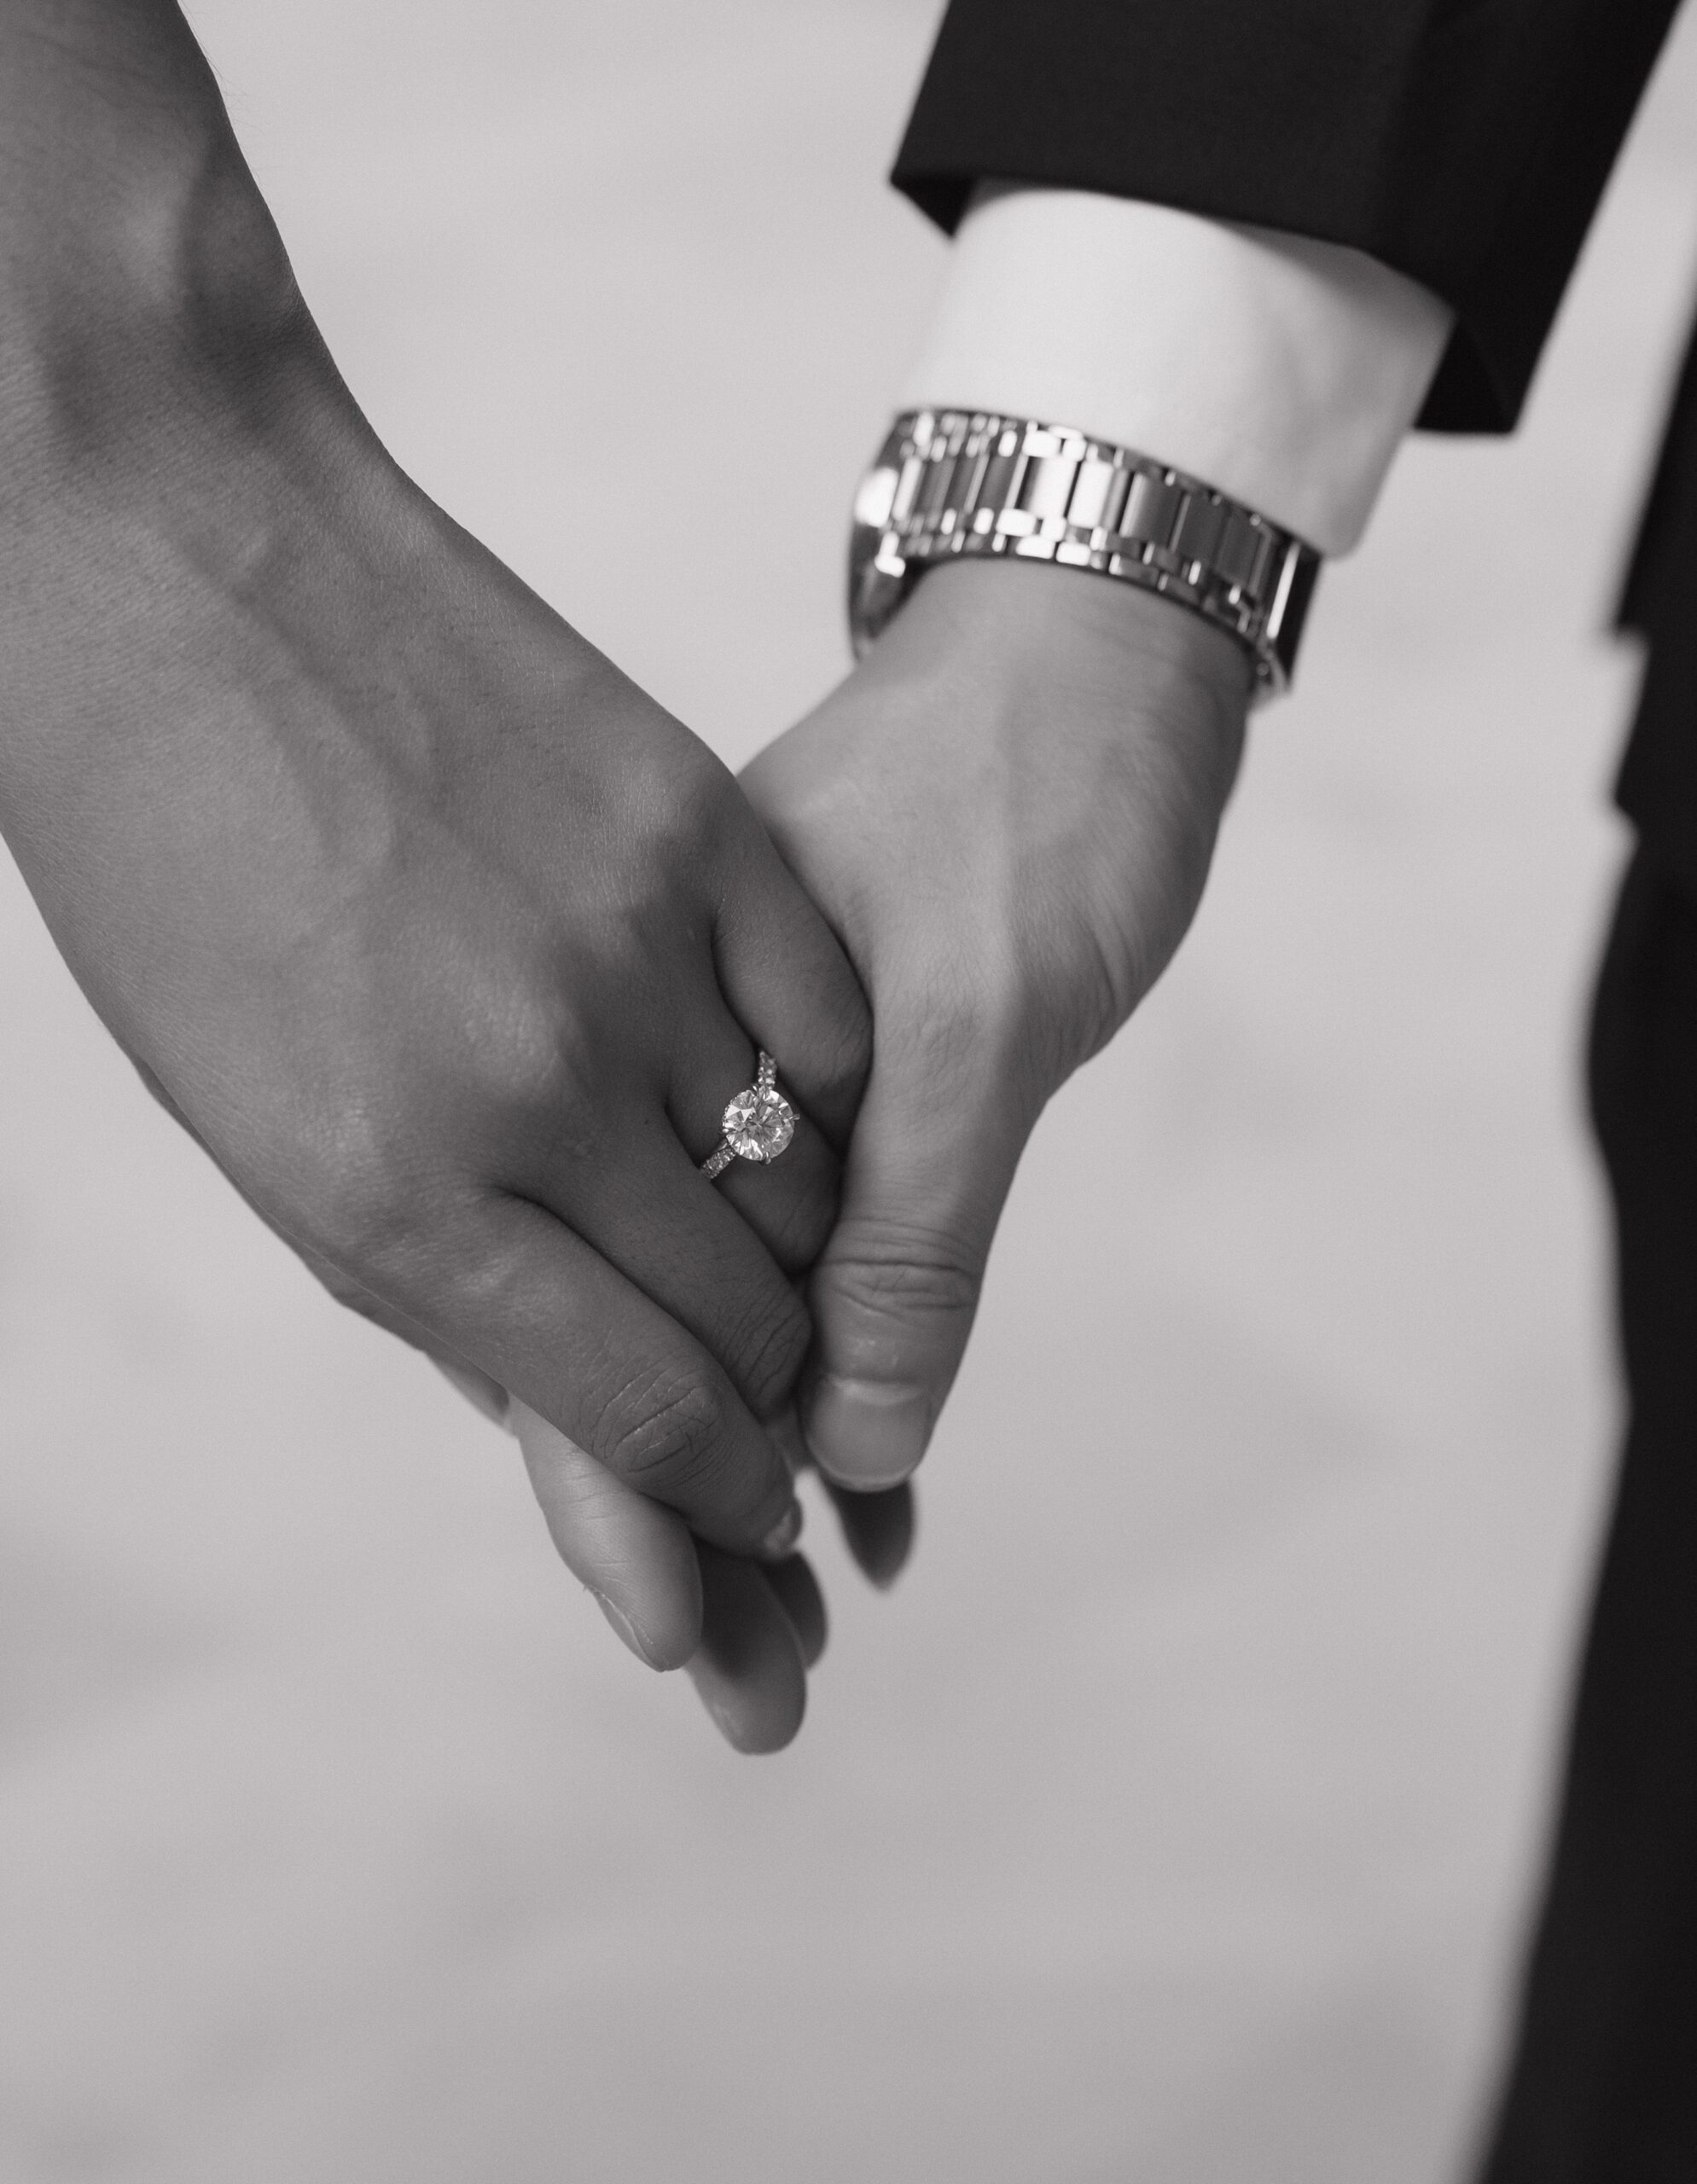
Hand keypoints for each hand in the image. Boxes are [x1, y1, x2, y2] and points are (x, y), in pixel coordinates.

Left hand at [0, 13, 868, 1586]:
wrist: (172, 560)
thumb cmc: (167, 868)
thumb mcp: (251, 1124)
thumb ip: (430, 1281)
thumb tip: (586, 1418)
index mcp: (386, 1193)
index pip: (636, 1406)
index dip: (713, 1490)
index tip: (754, 1512)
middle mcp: (530, 1088)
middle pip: (740, 1315)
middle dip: (762, 1395)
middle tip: (768, 1407)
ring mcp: (631, 947)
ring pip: (800, 1179)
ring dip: (790, 1248)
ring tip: (753, 1249)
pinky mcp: (695, 828)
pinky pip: (820, 1024)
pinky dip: (814, 1091)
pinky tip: (762, 1091)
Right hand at [516, 556, 1245, 1749]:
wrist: (1085, 654)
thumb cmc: (1038, 793)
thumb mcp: (986, 1009)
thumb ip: (917, 1222)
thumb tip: (851, 1449)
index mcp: (664, 1048)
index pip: (608, 1310)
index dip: (637, 1489)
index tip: (687, 1642)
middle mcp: (677, 1084)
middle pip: (649, 1346)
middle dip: (698, 1532)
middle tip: (757, 1710)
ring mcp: (739, 1091)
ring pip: (724, 1323)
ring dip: (763, 1480)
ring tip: (797, 1652)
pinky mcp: (825, 1096)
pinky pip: (805, 1269)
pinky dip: (837, 1380)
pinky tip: (865, 1491)